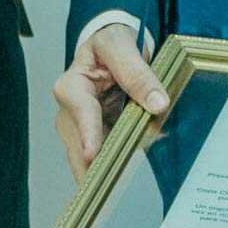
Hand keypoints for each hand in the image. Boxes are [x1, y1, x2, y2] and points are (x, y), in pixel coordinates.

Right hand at [51, 22, 169, 180]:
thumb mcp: (121, 46)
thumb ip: (137, 73)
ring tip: (118, 185)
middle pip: (79, 143)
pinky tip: (129, 172)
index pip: (80, 110)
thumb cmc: (109, 42)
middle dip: (93, 163)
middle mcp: (70, 112)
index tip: (92, 154)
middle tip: (109, 184)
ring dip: (104, 168)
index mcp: (71, 85)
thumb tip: (157, 103)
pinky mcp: (97, 136)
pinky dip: (116, 163)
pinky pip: (104, 155)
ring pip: (88, 156)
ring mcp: (82, 128)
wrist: (110, 45)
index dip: (87, 133)